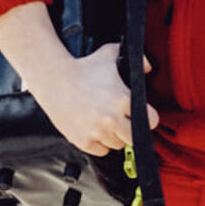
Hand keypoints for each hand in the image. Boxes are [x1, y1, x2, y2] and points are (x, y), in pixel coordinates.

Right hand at [27, 41, 159, 157]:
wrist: (54, 80)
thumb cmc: (83, 68)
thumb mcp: (111, 55)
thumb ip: (136, 58)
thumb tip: (148, 69)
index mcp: (122, 99)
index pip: (150, 120)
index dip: (148, 118)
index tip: (143, 115)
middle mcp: (111, 118)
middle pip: (135, 138)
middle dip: (132, 130)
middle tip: (125, 122)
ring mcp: (96, 132)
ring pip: (118, 144)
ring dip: (115, 136)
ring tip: (107, 122)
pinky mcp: (83, 141)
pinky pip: (102, 151)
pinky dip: (101, 144)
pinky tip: (95, 129)